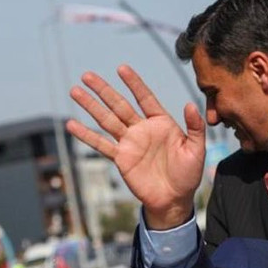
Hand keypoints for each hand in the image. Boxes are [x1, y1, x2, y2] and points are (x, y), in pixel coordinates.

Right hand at [67, 65, 205, 228]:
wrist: (174, 199)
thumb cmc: (188, 174)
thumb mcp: (196, 150)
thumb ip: (195, 127)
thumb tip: (190, 104)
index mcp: (162, 123)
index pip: (146, 98)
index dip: (134, 84)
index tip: (122, 68)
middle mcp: (143, 129)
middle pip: (120, 105)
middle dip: (104, 90)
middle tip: (87, 75)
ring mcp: (130, 142)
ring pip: (107, 120)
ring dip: (91, 106)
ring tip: (75, 91)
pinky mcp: (121, 158)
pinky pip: (101, 144)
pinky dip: (86, 135)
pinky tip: (71, 125)